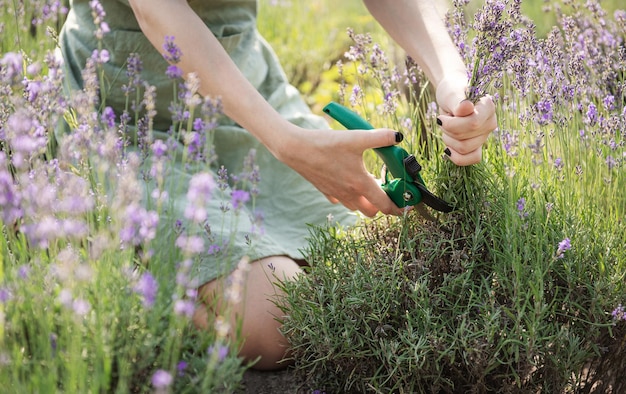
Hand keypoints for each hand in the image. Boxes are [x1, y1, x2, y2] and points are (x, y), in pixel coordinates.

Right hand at [275, 125, 407, 216]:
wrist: (296, 149)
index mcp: (361, 184)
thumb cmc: (325, 144)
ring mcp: (336, 194)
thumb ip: (380, 137)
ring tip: (367, 182)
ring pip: (356, 207)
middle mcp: (350, 194)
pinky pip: (341, 200)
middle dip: (382, 205)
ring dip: (365, 200)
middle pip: (372, 211)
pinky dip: (348, 195)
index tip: (405, 203)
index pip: (386, 205)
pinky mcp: (325, 191)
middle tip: (385, 188)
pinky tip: (347, 180)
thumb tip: (397, 136)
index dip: (398, 207)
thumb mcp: (356, 137)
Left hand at [435, 75, 496, 165]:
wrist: (451, 95)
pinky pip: (472, 159)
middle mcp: (490, 122)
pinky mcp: (478, 145)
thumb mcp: (451, 94)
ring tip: (447, 127)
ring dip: (449, 140)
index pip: (473, 124)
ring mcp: (485, 135)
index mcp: (488, 107)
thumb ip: (459, 102)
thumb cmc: (451, 92)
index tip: (440, 117)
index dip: (452, 124)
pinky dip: (457, 158)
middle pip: (466, 138)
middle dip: (448, 131)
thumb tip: (467, 107)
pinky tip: (448, 149)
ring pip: (464, 149)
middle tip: (443, 119)